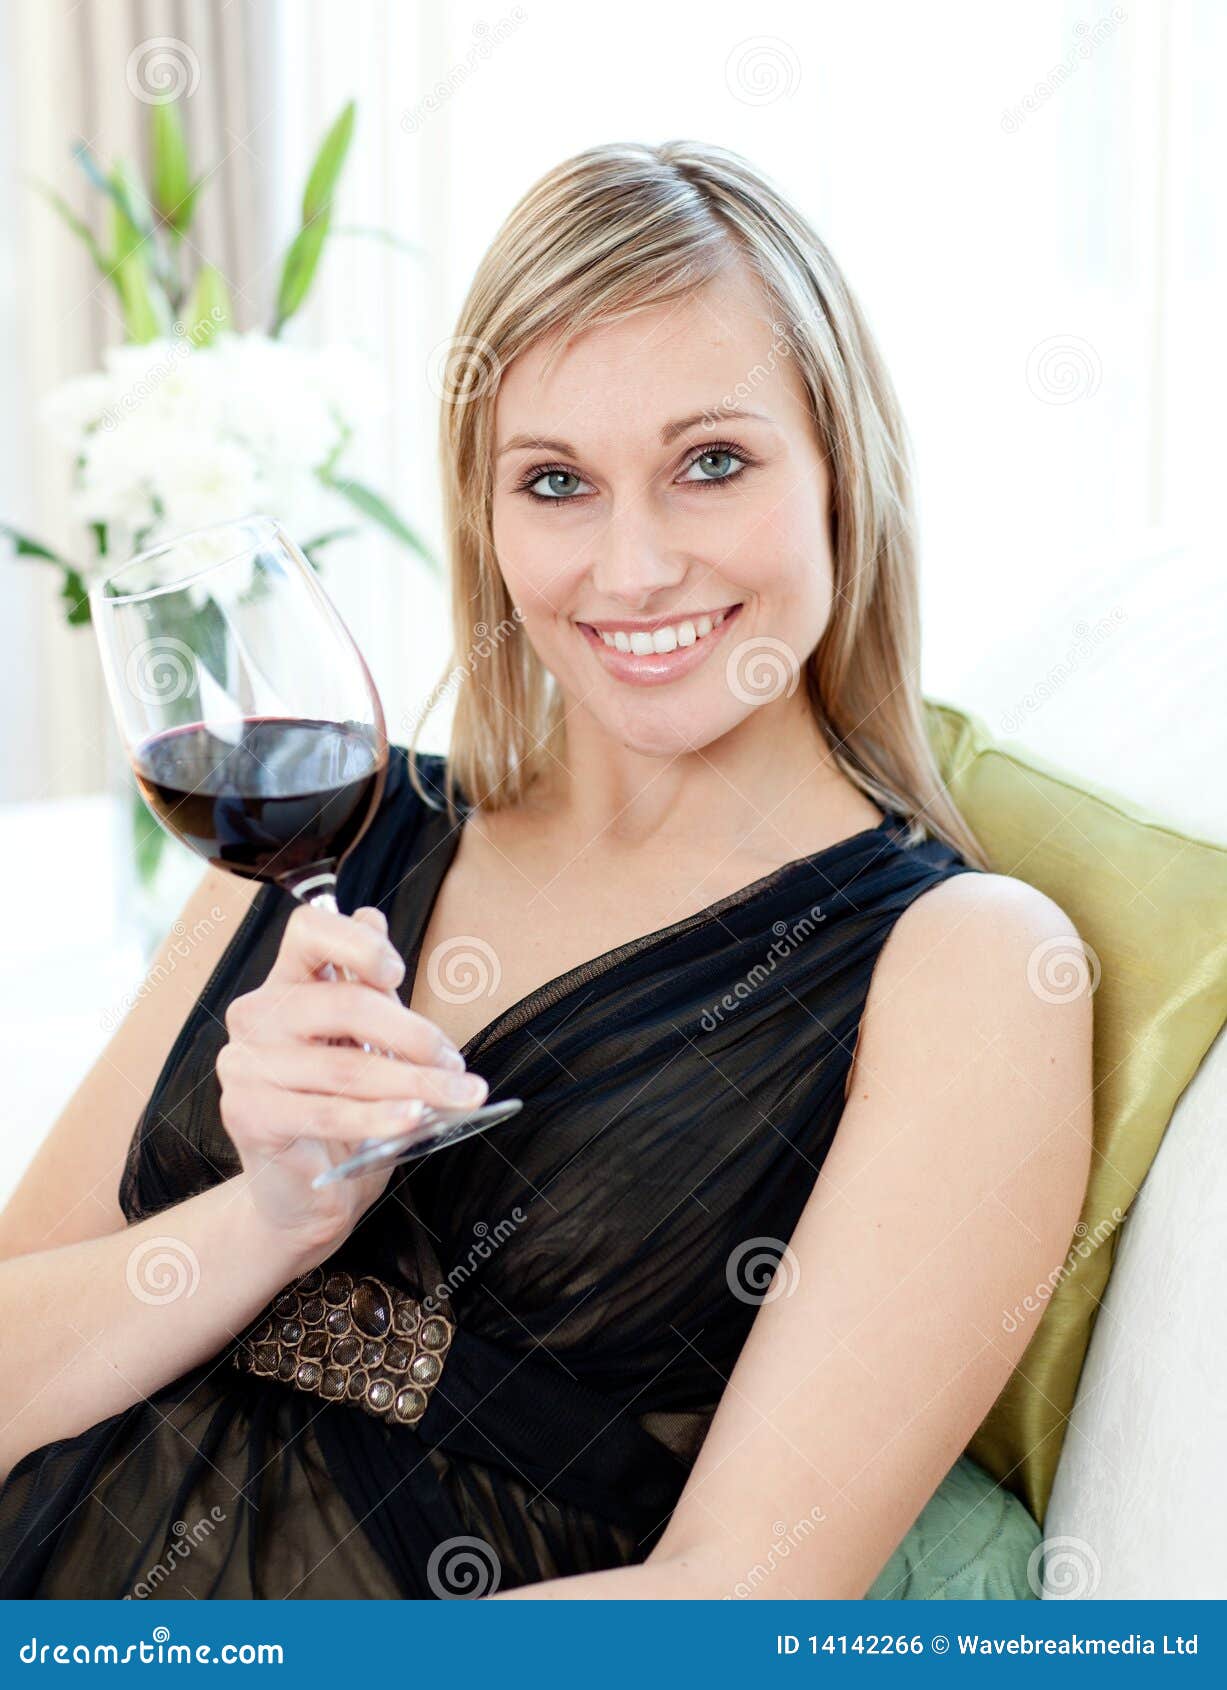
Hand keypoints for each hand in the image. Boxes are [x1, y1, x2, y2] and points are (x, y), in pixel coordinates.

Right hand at [216, 902, 487, 1253]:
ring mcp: (245, 1064)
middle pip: (341, 1005)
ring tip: (459, 1096)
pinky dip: (379, 1116)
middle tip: (456, 1061)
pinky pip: (326, 1112)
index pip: (308, 930)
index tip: (398, 974)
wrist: (305, 1192)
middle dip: (412, 1034)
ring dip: (414, 1084)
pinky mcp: (247, 1114)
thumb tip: (373, 915)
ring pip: (345, 1067)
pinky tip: (415, 1120)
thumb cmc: (343, 1110)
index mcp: (285, 984)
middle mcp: (256, 1015)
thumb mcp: (364, 1042)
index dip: (356, 944)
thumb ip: (368, 986)